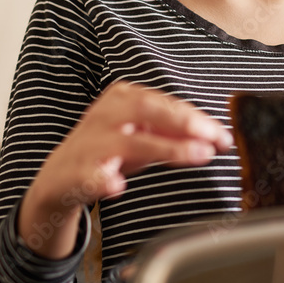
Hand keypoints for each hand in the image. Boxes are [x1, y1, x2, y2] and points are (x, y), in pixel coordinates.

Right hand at [19, 80, 232, 258]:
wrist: (60, 179)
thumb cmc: (109, 151)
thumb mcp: (144, 136)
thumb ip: (176, 134)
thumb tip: (215, 137)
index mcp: (123, 97)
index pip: (166, 103)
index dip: (198, 118)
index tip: (224, 135)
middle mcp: (106, 114)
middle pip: (148, 110)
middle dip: (185, 122)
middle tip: (214, 140)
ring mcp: (90, 143)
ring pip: (129, 142)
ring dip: (167, 148)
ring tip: (199, 156)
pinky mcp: (76, 172)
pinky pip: (91, 176)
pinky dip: (104, 180)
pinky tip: (117, 185)